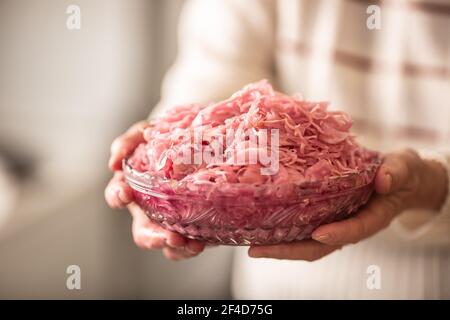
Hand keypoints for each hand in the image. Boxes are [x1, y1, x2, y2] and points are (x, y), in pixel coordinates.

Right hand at [105, 121, 204, 259]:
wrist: (199, 143)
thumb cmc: (165, 140)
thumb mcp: (147, 132)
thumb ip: (130, 140)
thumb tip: (114, 159)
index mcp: (134, 188)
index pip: (116, 196)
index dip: (118, 196)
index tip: (126, 192)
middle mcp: (149, 210)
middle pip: (142, 232)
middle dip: (153, 237)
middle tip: (168, 235)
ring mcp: (169, 221)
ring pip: (166, 243)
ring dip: (176, 246)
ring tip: (190, 244)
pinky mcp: (190, 227)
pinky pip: (186, 247)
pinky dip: (190, 248)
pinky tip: (199, 243)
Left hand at [248, 149, 447, 260]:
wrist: (397, 177)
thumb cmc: (401, 173)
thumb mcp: (404, 168)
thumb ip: (397, 173)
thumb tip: (384, 179)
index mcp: (371, 218)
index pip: (354, 230)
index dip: (338, 234)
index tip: (319, 234)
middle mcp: (348, 225)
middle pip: (318, 246)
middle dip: (289, 250)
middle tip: (257, 250)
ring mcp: (334, 223)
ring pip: (305, 241)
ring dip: (279, 245)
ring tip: (250, 244)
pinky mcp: (323, 215)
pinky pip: (302, 227)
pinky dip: (282, 230)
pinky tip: (260, 224)